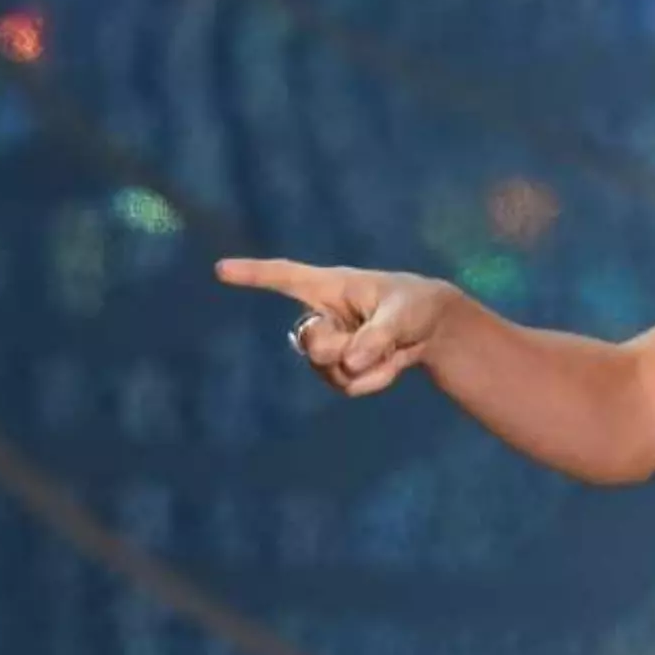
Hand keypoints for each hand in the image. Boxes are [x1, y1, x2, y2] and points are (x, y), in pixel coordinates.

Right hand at [215, 257, 457, 396]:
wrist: (433, 329)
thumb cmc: (414, 305)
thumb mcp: (401, 314)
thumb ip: (377, 336)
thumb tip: (350, 361)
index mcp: (330, 287)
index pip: (285, 278)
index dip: (253, 274)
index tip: (220, 269)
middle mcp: (322, 316)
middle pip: (313, 345)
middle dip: (342, 350)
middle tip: (377, 341)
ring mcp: (328, 345)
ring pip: (331, 370)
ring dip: (367, 366)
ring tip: (390, 348)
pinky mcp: (340, 369)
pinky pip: (349, 385)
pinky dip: (375, 380)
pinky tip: (390, 363)